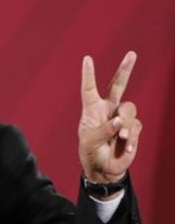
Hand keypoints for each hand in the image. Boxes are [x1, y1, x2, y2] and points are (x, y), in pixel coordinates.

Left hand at [78, 51, 141, 183]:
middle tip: (131, 54)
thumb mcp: (90, 142)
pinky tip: (125, 148)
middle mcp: (108, 110)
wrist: (104, 170)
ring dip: (125, 125)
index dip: (88, 74)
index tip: (87, 59)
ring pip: (130, 109)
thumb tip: (119, 121)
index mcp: (92, 110)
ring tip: (120, 139)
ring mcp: (121, 118)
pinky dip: (131, 138)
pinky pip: (136, 126)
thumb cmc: (91, 154)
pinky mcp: (133, 128)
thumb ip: (103, 130)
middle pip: (118, 85)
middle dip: (125, 69)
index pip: (89, 89)